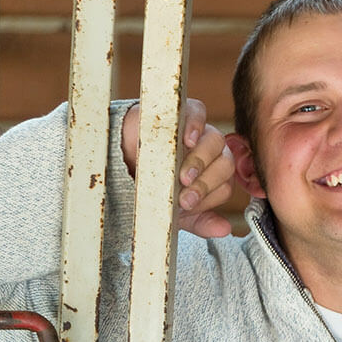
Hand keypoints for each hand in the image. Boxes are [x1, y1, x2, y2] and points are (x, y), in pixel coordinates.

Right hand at [121, 99, 238, 237]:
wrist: (117, 161)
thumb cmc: (151, 186)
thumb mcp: (174, 210)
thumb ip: (200, 221)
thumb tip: (224, 230)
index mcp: (213, 174)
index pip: (224, 185)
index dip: (208, 197)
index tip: (186, 206)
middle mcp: (210, 153)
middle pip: (224, 164)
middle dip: (205, 183)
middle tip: (184, 195)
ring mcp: (199, 131)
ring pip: (215, 142)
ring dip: (200, 161)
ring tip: (182, 175)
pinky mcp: (183, 111)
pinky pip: (198, 112)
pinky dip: (197, 125)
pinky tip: (189, 140)